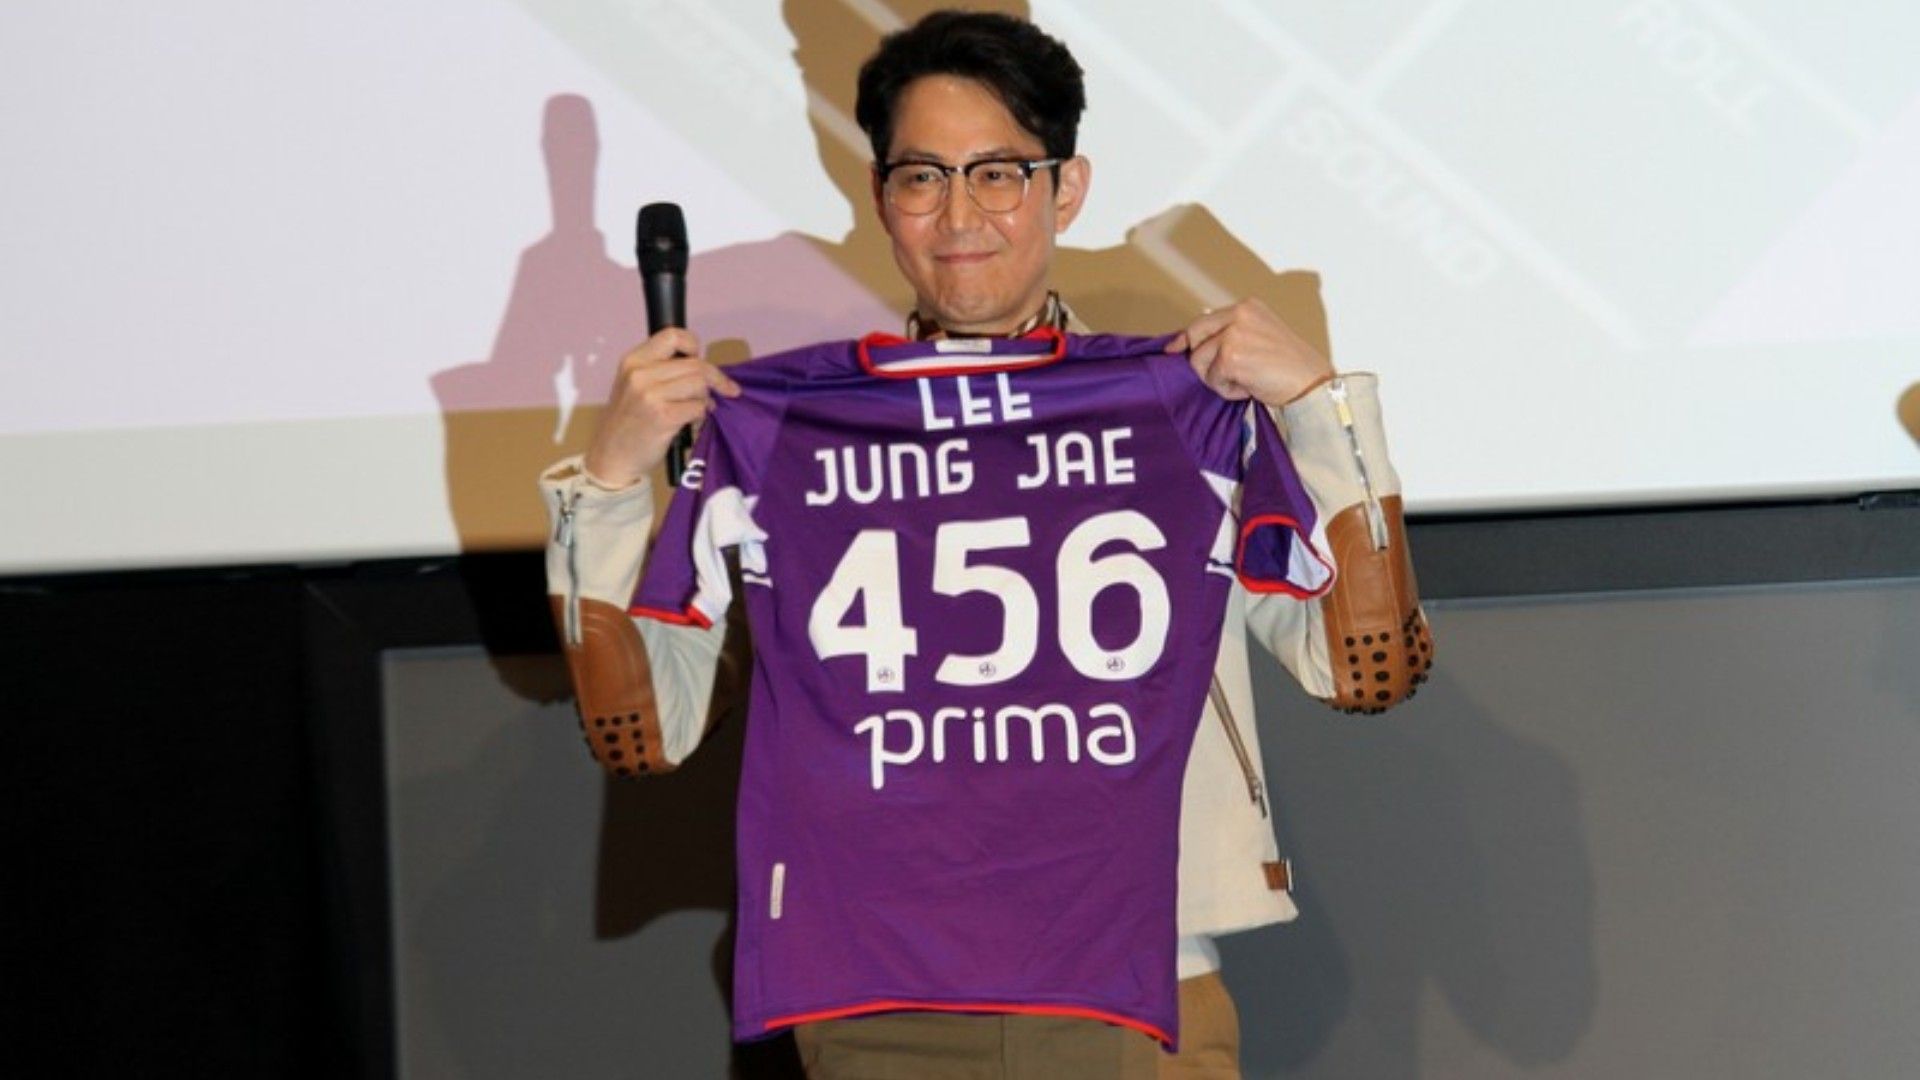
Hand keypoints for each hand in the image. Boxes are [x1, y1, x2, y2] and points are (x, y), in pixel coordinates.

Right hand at [582, 328, 740, 487]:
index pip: (672, 335)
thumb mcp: (633, 385)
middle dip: (715, 378)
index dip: (693, 345)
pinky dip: (702, 414)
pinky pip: (699, 407)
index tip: (700, 358)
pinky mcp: (663, 417)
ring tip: (700, 408)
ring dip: (706, 398)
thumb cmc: (627, 422)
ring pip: (699, 384)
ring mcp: (650, 395)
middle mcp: (640, 374)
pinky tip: (693, 420)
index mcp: (633, 361)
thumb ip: (660, 370)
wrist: (611, 457)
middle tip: (723, 389)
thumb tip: (701, 365)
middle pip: (695, 363)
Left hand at [1171, 298, 1333, 405]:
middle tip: (1222, 375)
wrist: (1311, 384)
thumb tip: (1193, 344)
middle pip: (1195, 335)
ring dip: (1219, 379)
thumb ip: (1232, 334)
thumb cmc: (1290, 367)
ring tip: (1248, 380)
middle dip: (1201, 360)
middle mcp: (1240, 315)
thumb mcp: (1260, 336)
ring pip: (1200, 362)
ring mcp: (1234, 334)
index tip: (1175, 348)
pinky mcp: (1230, 357)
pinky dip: (1229, 390)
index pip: (1205, 320)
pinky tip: (1251, 387)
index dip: (1188, 337)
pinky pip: (1213, 379)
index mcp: (1248, 307)